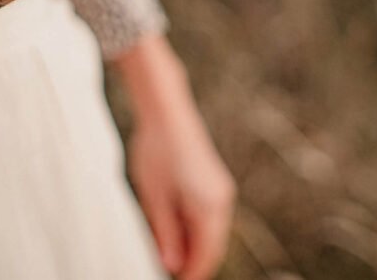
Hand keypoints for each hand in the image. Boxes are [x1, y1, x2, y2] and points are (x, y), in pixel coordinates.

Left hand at [115, 36, 235, 279]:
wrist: (167, 112)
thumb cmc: (157, 151)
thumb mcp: (155, 198)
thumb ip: (166, 233)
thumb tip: (172, 265)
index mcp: (209, 207)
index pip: (206, 256)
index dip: (190, 275)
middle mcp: (221, 200)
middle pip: (212, 246)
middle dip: (192, 264)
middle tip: (167, 272)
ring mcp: (220, 190)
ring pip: (211, 232)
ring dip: (193, 247)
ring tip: (165, 255)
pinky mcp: (213, 182)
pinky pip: (209, 217)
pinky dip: (194, 230)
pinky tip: (172, 231)